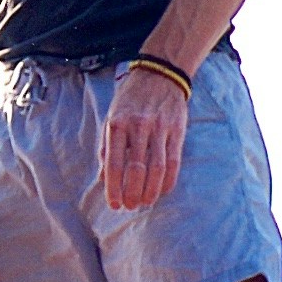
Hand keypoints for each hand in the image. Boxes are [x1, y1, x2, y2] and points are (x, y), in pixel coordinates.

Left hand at [101, 62, 190, 212]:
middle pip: (136, 169)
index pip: (114, 163)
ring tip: (145, 202)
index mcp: (117, 124)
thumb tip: (104, 177)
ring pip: (156, 168)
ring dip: (151, 190)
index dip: (114, 187)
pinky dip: (168, 180)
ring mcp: (159, 128)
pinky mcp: (177, 130)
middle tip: (130, 206)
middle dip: (132, 192)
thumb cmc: (131, 100)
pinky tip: (163, 191)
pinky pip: (174, 161)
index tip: (114, 204)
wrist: (160, 74)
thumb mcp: (111, 117)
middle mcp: (138, 127)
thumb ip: (107, 147)